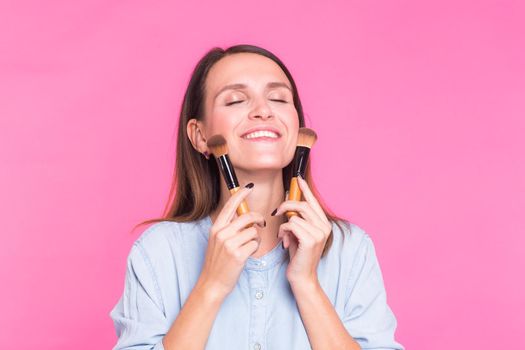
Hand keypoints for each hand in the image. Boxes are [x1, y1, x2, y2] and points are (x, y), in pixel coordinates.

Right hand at [198, 185, 264, 299]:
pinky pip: (255, 243)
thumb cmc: (218, 262)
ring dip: (255, 238)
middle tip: (261, 222)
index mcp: (216, 228)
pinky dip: (255, 248)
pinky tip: (248, 254)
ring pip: (253, 231)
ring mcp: (229, 244)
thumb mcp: (218, 241)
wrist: (212, 283)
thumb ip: (228, 228)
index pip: (230, 206)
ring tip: (248, 246)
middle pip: (247, 217)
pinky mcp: (238, 254)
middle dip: (258, 218)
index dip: (240, 195)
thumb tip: (244, 217)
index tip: (248, 188)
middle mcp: (221, 233)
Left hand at [275, 176, 331, 285]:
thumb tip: (287, 204)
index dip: (305, 189)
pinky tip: (284, 242)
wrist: (302, 277)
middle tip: (276, 212)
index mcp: (323, 224)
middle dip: (286, 206)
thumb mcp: (298, 234)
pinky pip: (291, 225)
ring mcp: (319, 233)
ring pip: (295, 215)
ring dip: (283, 224)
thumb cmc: (298, 256)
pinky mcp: (310, 240)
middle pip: (302, 205)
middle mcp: (324, 227)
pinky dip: (283, 231)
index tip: (298, 179)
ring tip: (283, 235)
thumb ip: (297, 220)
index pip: (314, 201)